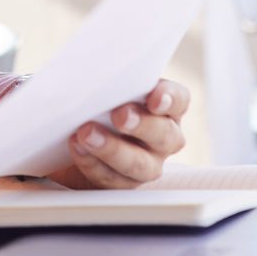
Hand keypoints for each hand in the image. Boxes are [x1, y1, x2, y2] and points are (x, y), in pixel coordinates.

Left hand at [49, 78, 189, 189]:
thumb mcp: (109, 87)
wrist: (77, 134)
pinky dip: (91, 162)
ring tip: (86, 133)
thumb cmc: (101, 102)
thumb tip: (92, 72)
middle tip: (119, 115)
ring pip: (138, 163)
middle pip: (162, 134)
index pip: (179, 100)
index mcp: (168, 108)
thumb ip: (111, 79)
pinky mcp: (124, 183)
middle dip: (140, 125)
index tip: (154, 97)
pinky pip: (111, 178)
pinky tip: (77, 147)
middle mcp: (165, 138)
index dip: (169, 98)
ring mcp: (148, 164)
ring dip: (112, 149)